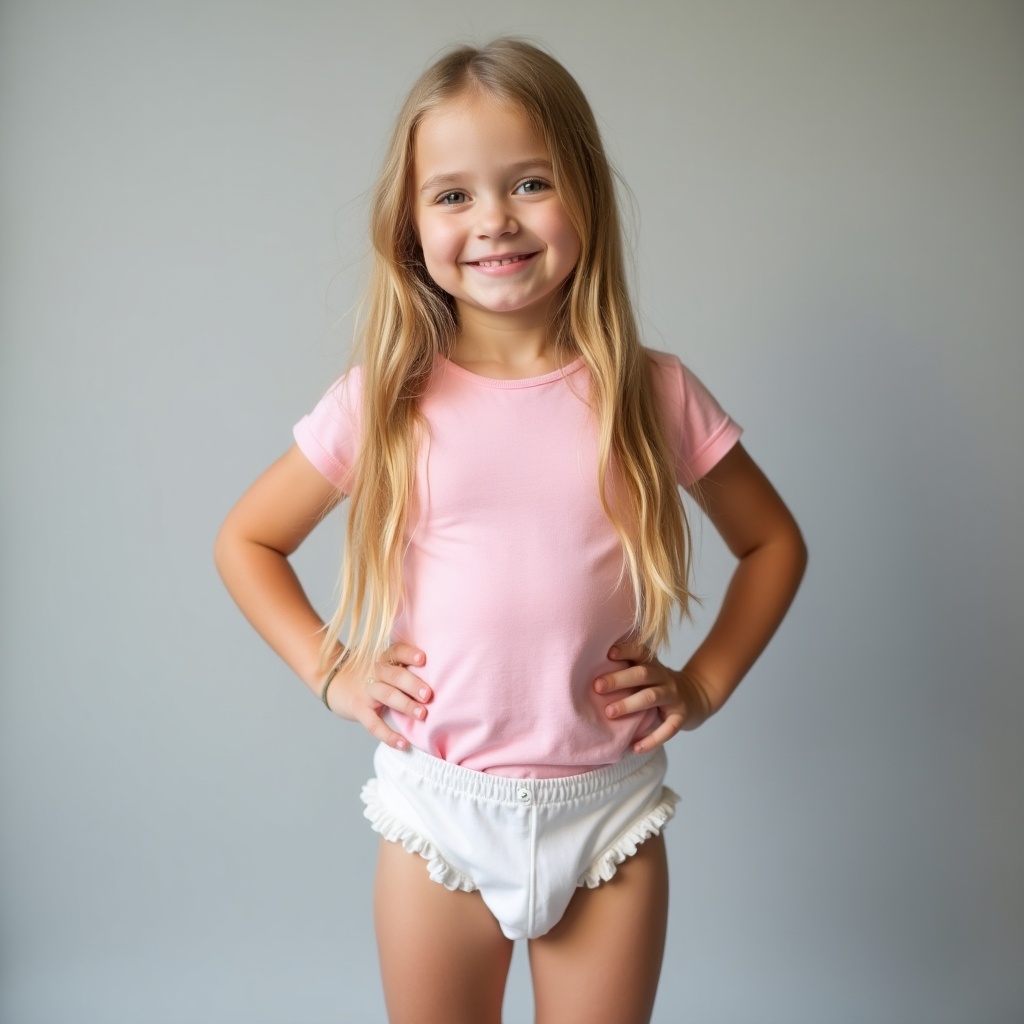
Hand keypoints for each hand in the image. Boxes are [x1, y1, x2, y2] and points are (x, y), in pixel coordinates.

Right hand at [326, 642, 430, 749]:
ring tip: (422, 715)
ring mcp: (366, 691)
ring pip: (386, 696)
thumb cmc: (371, 674)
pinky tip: (403, 744)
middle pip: (394, 675)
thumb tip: (441, 675)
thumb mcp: (383, 663)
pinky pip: (373, 724)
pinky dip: (388, 735)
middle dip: (412, 684)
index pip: (396, 652)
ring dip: (405, 705)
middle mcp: (374, 672)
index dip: (408, 654)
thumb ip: (404, 666)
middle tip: (429, 695)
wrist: (334, 682)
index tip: (423, 659)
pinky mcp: (358, 710)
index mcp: (383, 659)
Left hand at [594, 642, 713, 752]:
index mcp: (652, 664)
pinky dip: (652, 739)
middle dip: (618, 680)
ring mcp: (673, 696)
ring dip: (630, 704)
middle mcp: (664, 677)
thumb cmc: (657, 685)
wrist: (694, 697)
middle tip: (597, 687)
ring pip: (652, 697)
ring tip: (610, 713)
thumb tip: (587, 673)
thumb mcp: (647, 673)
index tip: (608, 653)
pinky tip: (635, 747)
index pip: (639, 652)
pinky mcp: (681, 716)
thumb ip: (626, 670)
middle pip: (642, 674)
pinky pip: (668, 728)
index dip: (625, 650)